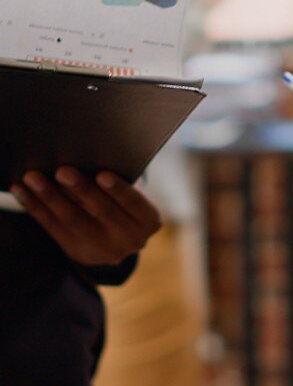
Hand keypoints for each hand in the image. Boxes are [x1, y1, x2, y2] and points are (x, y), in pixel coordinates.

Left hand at [10, 167, 161, 265]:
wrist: (119, 241)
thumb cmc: (126, 203)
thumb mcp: (133, 199)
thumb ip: (117, 185)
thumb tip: (84, 159)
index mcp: (149, 222)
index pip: (134, 204)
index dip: (118, 190)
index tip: (102, 174)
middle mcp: (130, 240)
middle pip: (103, 212)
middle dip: (81, 190)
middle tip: (62, 170)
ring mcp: (103, 250)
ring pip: (73, 221)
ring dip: (50, 197)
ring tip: (33, 178)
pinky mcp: (78, 252)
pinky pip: (53, 228)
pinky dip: (36, 207)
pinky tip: (22, 191)